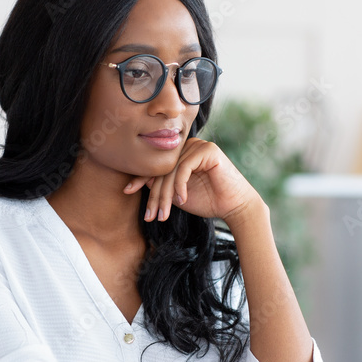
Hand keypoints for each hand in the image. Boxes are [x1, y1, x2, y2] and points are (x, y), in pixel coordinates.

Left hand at [123, 137, 261, 223]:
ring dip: (165, 196)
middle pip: (162, 168)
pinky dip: (180, 185)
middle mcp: (188, 146)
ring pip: (171, 170)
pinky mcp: (208, 150)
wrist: (234, 207)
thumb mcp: (177, 194)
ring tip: (163, 215)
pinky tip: (182, 200)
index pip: (156, 164)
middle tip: (150, 215)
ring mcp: (198, 146)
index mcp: (180, 154)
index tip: (127, 191)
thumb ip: (161, 185)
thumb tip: (139, 180)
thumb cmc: (208, 201)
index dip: (140, 178)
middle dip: (155, 195)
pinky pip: (184, 168)